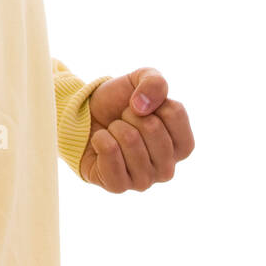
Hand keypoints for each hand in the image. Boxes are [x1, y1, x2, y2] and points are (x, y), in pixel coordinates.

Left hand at [79, 68, 194, 190]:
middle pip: (153, 128)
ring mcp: (144, 181)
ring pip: (130, 140)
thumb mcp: (140, 79)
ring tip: (113, 131)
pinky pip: (110, 154)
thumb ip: (154, 82)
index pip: (176, 113)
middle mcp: (167, 168)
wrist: (84, 117)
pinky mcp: (118, 186)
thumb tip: (142, 106)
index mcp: (181, 145)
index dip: (153, 100)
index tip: (142, 106)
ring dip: (115, 127)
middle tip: (124, 120)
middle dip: (131, 114)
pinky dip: (100, 139)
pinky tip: (101, 142)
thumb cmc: (119, 103)